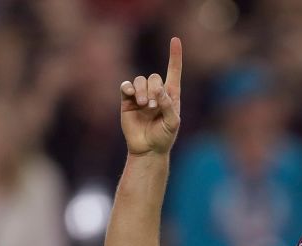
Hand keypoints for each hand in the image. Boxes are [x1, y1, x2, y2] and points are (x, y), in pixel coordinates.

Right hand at [120, 37, 182, 155]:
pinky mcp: (127, 101)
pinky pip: (126, 87)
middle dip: (154, 90)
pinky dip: (128, 88)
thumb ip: (168, 106)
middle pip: (154, 77)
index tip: (175, 39)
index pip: (174, 72)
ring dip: (142, 91)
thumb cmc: (164, 137)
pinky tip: (131, 95)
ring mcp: (141, 96)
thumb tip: (159, 91)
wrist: (148, 149)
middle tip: (153, 106)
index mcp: (171, 95)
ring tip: (144, 106)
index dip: (174, 56)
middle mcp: (156, 93)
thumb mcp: (173, 123)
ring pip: (140, 81)